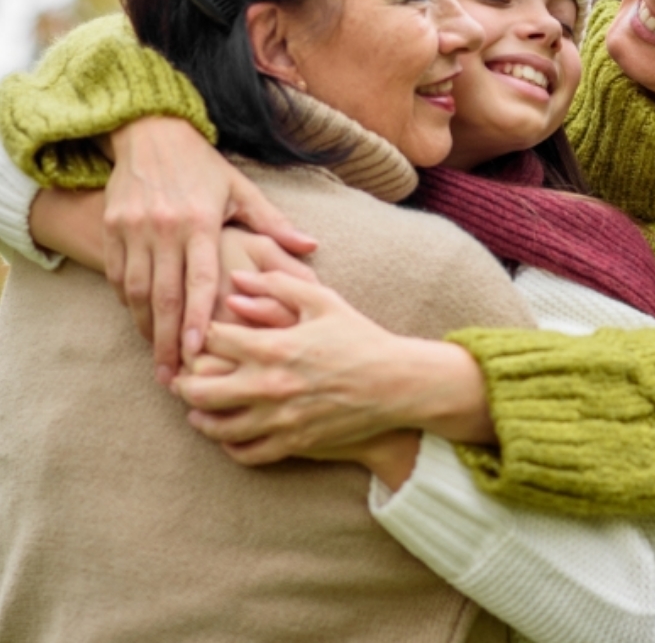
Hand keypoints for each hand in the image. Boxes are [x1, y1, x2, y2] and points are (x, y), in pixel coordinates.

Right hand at [103, 117, 316, 383]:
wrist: (149, 132)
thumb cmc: (202, 166)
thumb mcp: (240, 189)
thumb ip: (273, 223)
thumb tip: (311, 248)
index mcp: (201, 221)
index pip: (201, 278)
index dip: (200, 317)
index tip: (201, 350)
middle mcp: (164, 227)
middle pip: (163, 295)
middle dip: (168, 340)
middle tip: (174, 377)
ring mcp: (133, 228)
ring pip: (135, 290)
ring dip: (146, 328)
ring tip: (159, 360)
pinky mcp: (113, 227)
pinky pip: (117, 275)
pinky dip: (127, 304)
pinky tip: (141, 325)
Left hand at [172, 270, 494, 464]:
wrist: (395, 383)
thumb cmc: (359, 336)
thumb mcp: (322, 300)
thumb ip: (277, 284)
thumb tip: (238, 278)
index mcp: (273, 347)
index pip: (212, 341)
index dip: (198, 335)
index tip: (198, 335)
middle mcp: (269, 386)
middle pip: (201, 390)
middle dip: (184, 383)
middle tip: (181, 378)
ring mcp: (280, 419)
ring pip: (218, 428)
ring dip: (201, 418)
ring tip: (198, 410)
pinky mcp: (293, 442)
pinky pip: (247, 453)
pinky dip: (231, 446)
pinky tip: (230, 435)